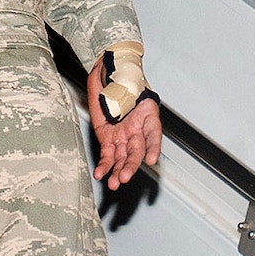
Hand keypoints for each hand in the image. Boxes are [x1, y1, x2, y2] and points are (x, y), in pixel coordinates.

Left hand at [87, 58, 162, 189]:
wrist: (110, 72)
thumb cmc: (119, 74)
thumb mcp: (120, 75)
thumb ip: (116, 80)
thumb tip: (107, 73)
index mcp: (145, 113)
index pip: (153, 133)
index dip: (153, 147)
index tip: (151, 158)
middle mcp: (136, 127)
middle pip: (137, 150)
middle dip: (131, 166)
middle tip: (124, 177)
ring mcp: (123, 134)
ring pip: (125, 157)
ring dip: (119, 170)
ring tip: (114, 183)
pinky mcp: (109, 137)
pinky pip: (110, 154)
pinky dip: (106, 165)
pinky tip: (101, 173)